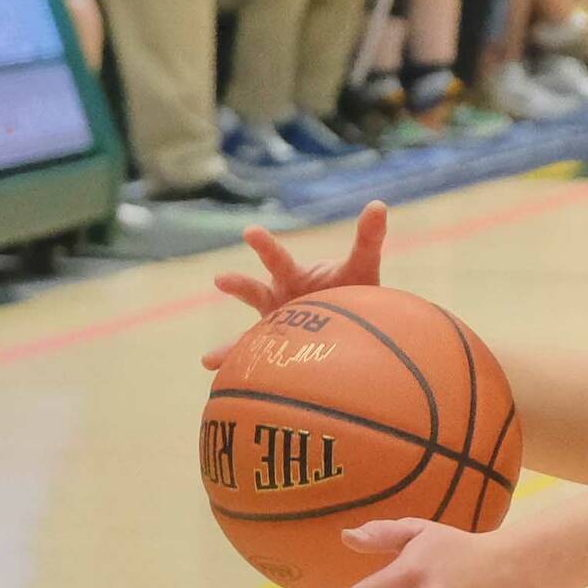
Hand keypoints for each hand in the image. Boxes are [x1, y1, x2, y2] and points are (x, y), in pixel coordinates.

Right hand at [202, 201, 387, 368]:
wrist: (354, 319)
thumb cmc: (355, 288)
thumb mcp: (362, 265)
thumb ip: (368, 238)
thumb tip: (378, 204)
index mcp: (294, 276)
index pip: (278, 260)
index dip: (264, 247)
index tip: (249, 232)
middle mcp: (278, 299)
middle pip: (256, 292)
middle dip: (239, 286)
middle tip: (221, 279)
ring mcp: (276, 325)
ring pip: (251, 333)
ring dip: (230, 346)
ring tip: (209, 357)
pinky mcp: (280, 349)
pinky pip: (257, 362)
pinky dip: (240, 371)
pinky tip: (221, 384)